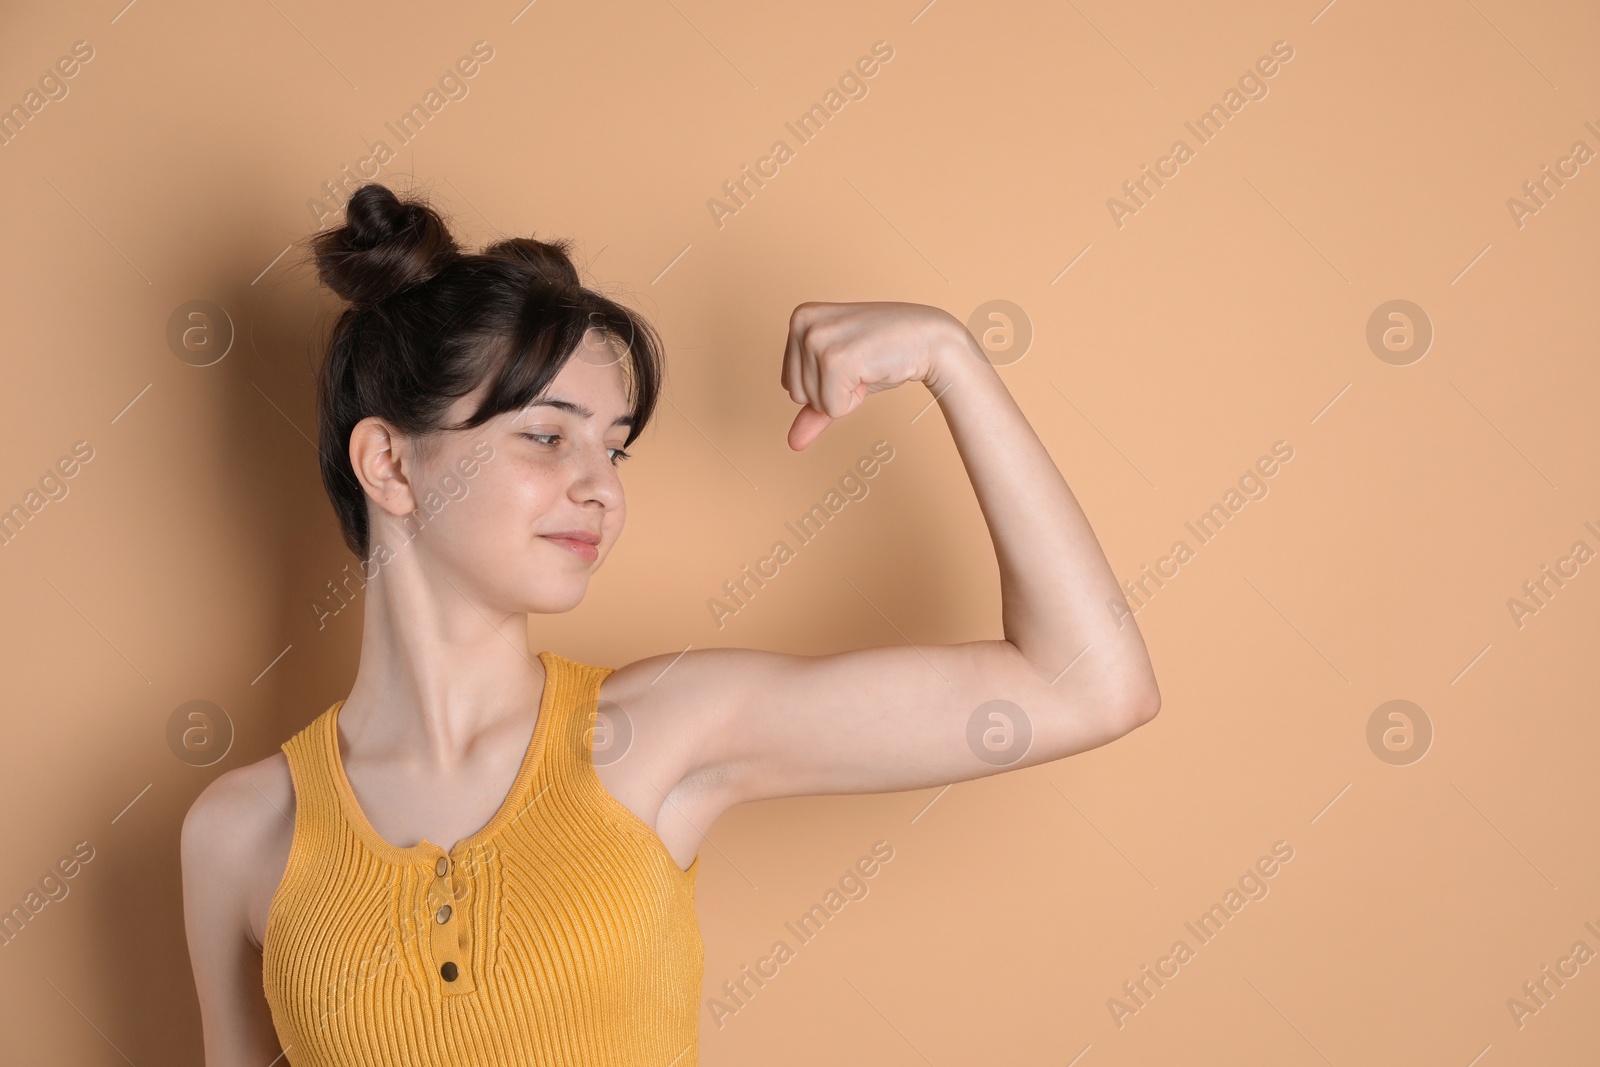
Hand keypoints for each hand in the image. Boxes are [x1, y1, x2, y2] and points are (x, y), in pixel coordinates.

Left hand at [780, 301, 969, 450]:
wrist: (930, 340)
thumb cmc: (886, 354)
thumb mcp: (842, 376)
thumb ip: (814, 406)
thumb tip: (793, 443)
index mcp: (800, 318)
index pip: (790, 384)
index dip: (825, 385)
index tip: (852, 360)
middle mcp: (803, 323)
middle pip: (797, 395)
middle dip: (833, 392)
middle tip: (861, 365)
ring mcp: (817, 339)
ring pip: (814, 403)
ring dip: (846, 396)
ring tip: (867, 366)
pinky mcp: (835, 359)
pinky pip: (832, 409)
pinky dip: (855, 401)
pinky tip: (871, 372)